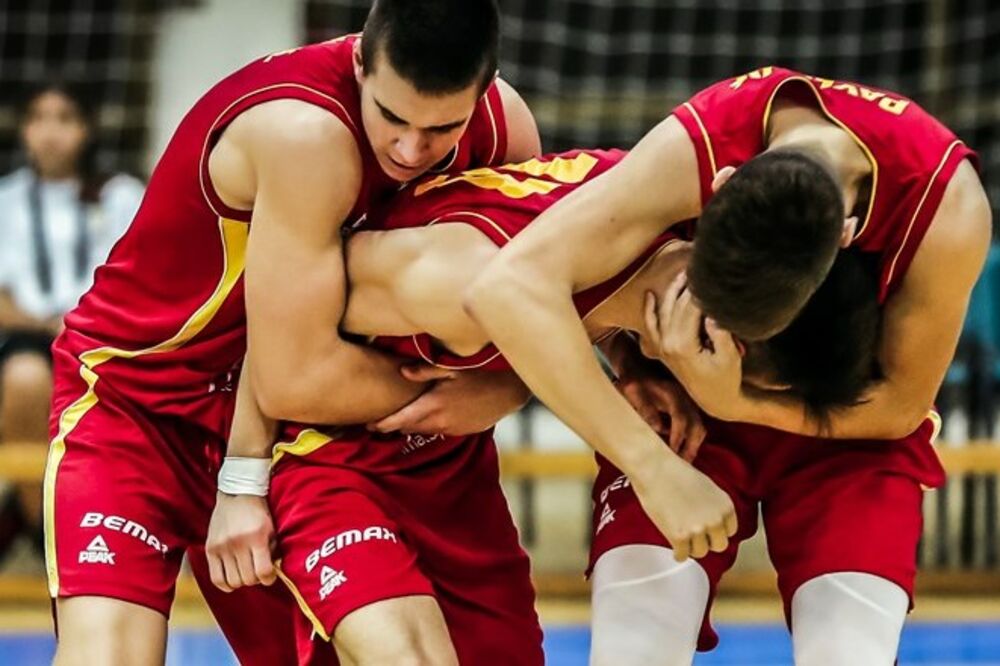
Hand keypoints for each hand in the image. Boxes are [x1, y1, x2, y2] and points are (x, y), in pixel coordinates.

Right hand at [206, 493, 276, 591]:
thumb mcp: (271, 529)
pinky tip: (232, 577)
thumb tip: (272, 574)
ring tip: (245, 571)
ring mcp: (222, 546)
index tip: (270, 575)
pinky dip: (226, 584)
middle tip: (257, 571)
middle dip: (256, 579)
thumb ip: (273, 552)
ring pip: (233, 581)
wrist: (237, 494)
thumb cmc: (258, 513)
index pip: (263, 572)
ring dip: (241, 581)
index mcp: (256, 536)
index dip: (269, 579)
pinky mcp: (210, 549)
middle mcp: (238, 542)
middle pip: (248, 579)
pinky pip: (216, 579)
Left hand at [368, 364, 529, 435]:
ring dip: (413, 426)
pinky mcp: (462, 431)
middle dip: (395, 426)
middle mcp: (439, 420)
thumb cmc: (479, 373)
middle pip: (409, 428)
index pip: (401, 419)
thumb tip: (402, 372)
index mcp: (433, 404)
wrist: (508, 391)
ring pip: (424, 431)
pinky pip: (440, 430)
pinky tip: (433, 414)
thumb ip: (425, 370)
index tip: (369, 425)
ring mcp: (452, 428)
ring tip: (403, 419)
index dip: (383, 424)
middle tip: (380, 422)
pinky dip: (431, 425)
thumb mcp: (451, 367)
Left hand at [616, 374, 705, 462]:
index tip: (673, 452)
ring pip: (699, 427)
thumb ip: (645, 408)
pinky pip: (696, 425)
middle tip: (682, 464)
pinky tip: (683, 450)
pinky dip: (693, 439)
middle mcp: (685, 399)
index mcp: (672, 394)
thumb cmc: (634, 382)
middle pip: (697, 425)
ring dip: (693, 445)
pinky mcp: (687, 407)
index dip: (678, 436)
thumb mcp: (633, 392)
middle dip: (691, 446)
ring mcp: (688, 403)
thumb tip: (658, 428)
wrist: (638, 368)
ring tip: (684, 461)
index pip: (680, 418)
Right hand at [630, 451, 737, 561]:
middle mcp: (715, 520)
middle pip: (719, 545)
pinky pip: (682, 556)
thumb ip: (714, 506)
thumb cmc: (675, 471)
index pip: (730, 531)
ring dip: (692, 547)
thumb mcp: (706, 486)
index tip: (709, 531)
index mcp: (725, 506)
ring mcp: (698, 530)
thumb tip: (711, 520)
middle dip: (707, 541)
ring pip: (701, 553)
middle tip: (696, 537)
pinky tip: (675, 548)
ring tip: (684, 540)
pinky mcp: (679, 537)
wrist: (654, 468)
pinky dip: (678, 554)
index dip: (717, 530)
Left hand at [644, 274, 745, 420]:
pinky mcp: (662, 348)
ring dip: (672, 290)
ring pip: (663, 310)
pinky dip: (649, 310)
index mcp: (683, 344)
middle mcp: (667, 343)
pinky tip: (650, 295)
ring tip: (685, 273)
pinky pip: (651, 325)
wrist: (714, 400)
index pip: (692, 307)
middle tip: (700, 266)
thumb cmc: (725, 379)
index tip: (711, 273)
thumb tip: (713, 313)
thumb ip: (721, 334)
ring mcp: (662, 345)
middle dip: (689, 285)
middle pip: (677, 305)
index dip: (702, 289)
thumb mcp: (730, 358)